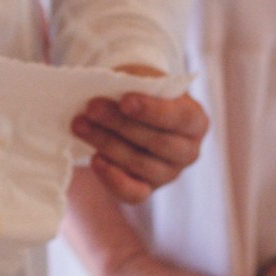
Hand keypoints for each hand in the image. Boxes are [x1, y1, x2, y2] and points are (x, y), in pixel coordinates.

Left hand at [72, 67, 206, 203]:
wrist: (132, 110)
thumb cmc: (140, 91)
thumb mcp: (143, 82)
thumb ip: (133, 88)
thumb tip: (108, 95)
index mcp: (195, 121)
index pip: (179, 118)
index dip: (152, 111)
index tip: (125, 101)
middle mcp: (188, 151)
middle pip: (158, 143)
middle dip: (121, 124)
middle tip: (92, 107)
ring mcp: (168, 174)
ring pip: (140, 164)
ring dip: (107, 144)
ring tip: (80, 125)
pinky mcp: (147, 189)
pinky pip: (133, 193)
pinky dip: (112, 178)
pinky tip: (95, 159)